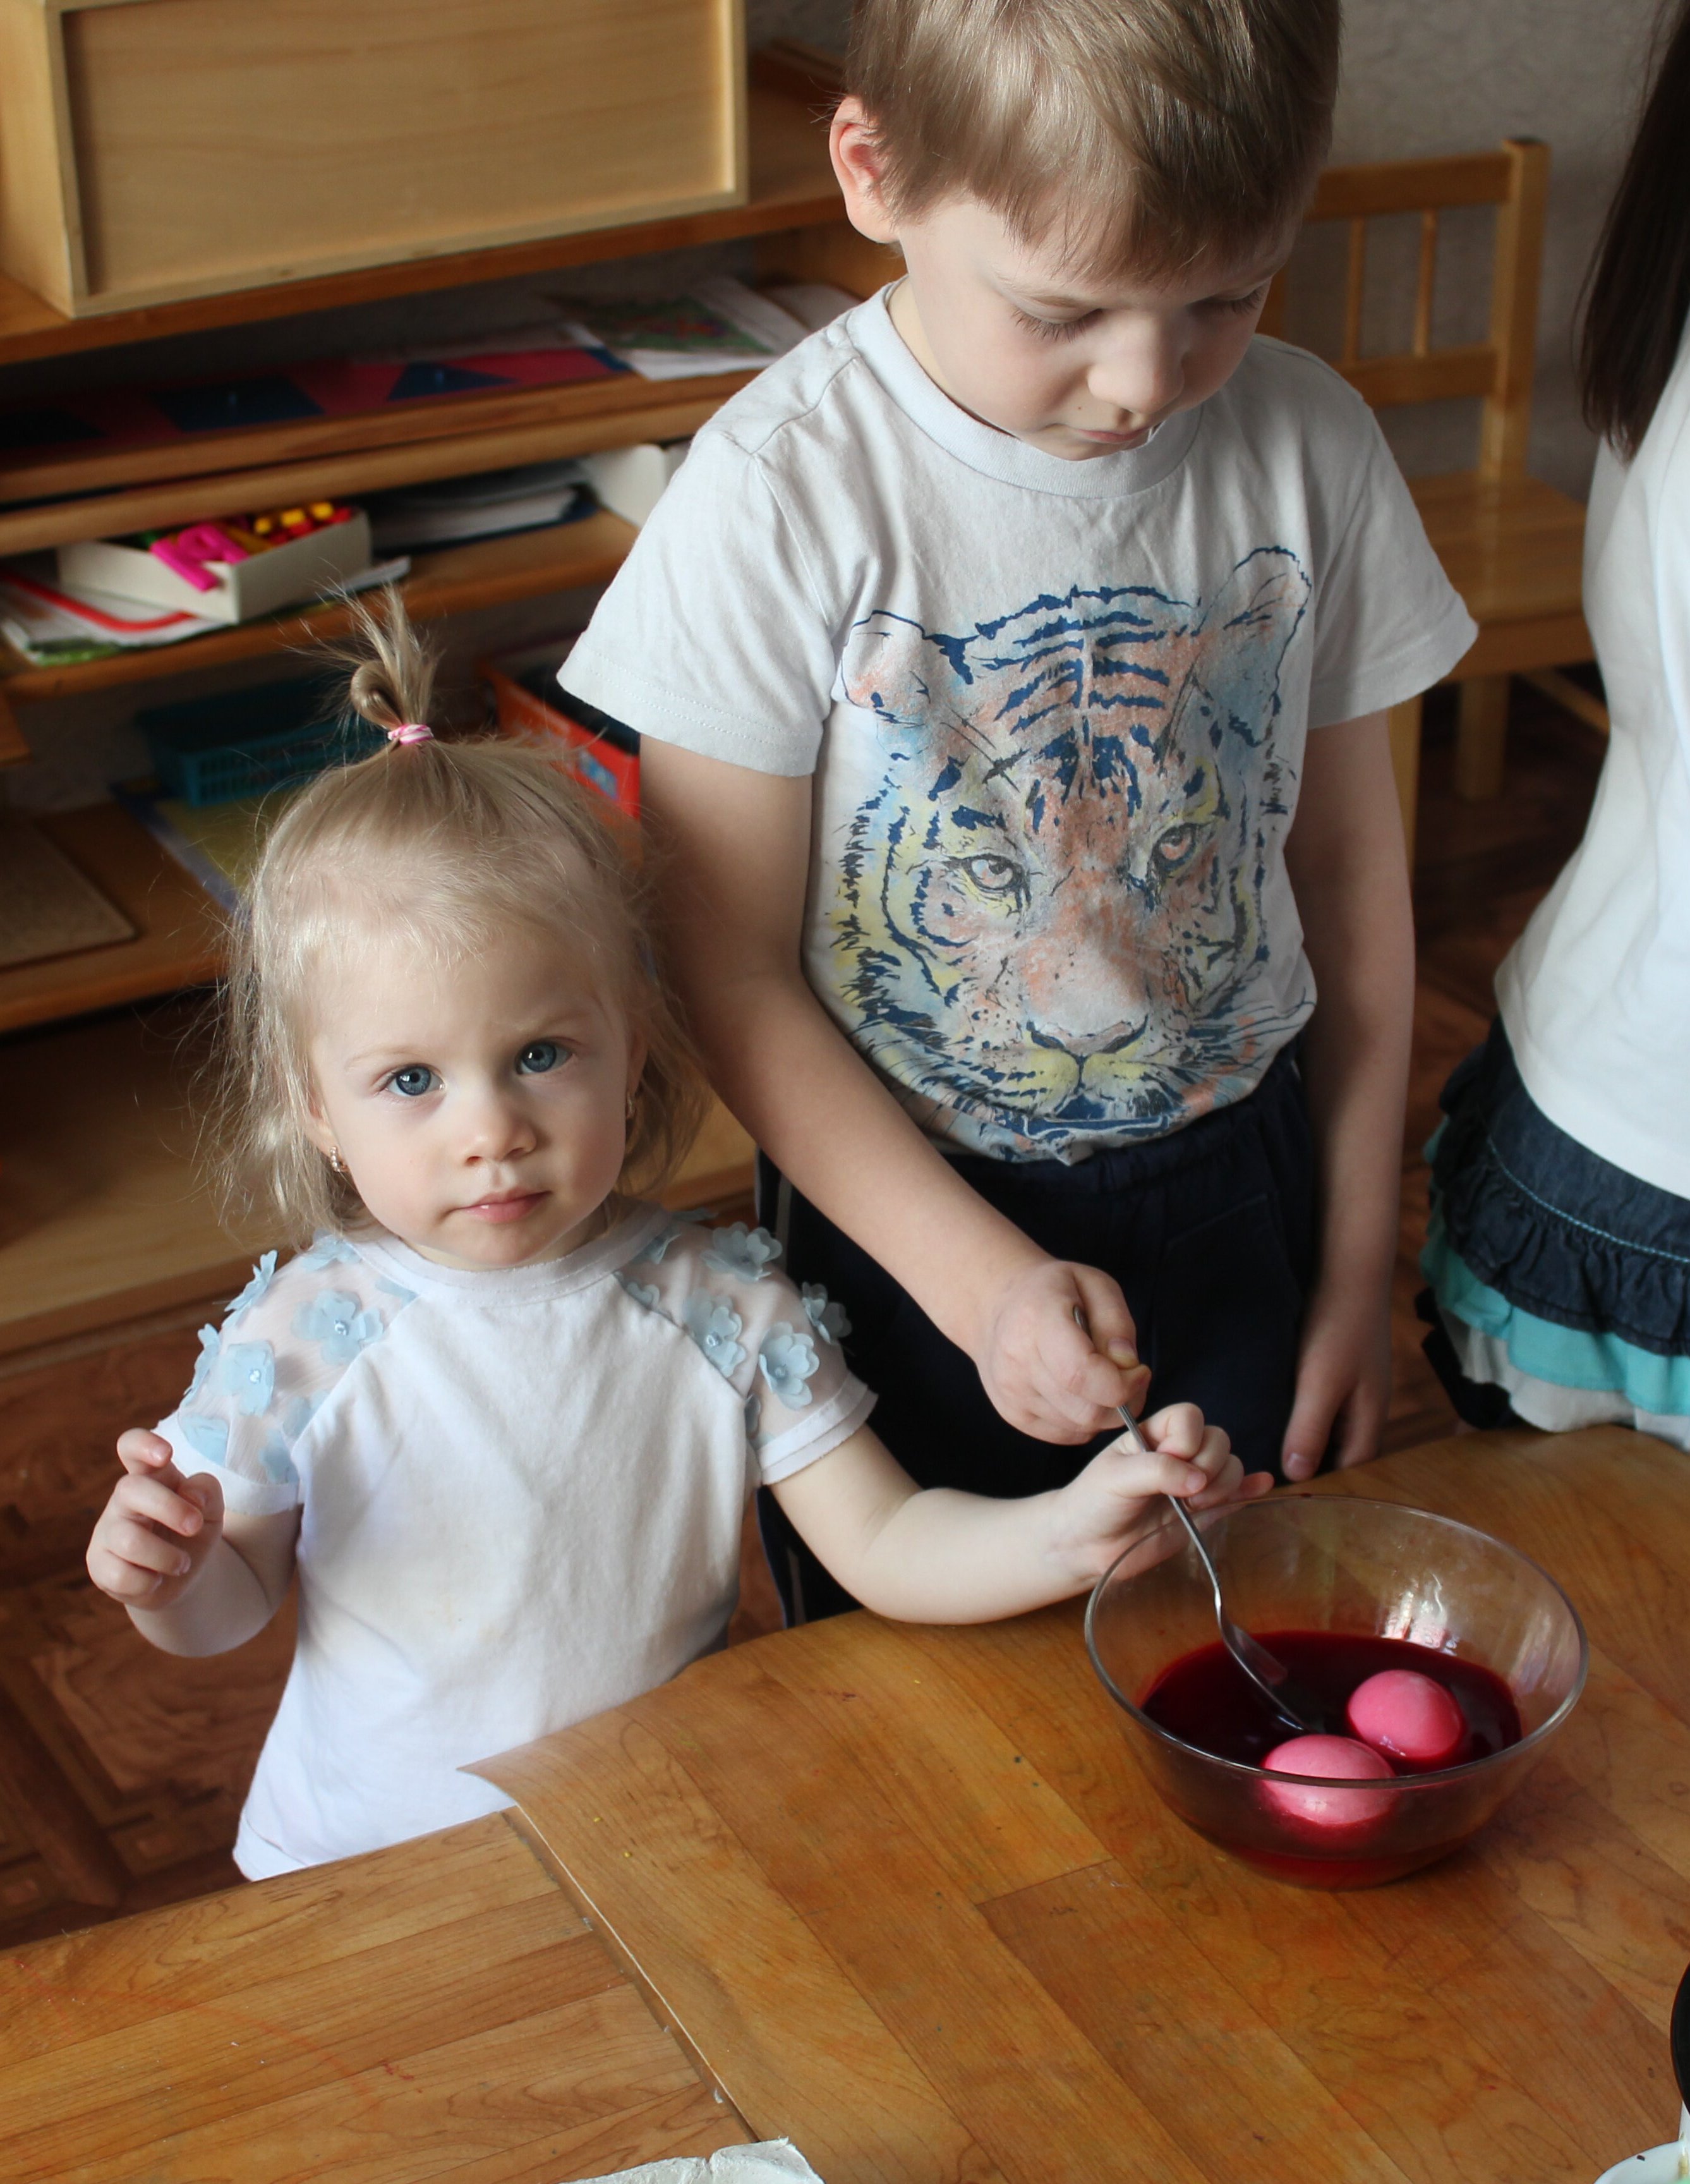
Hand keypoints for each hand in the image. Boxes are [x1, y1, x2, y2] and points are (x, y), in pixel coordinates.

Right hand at [86, 1430, 224, 1610]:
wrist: (181, 1575)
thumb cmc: (192, 1531)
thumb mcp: (212, 1509)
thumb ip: (207, 1491)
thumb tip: (191, 1496)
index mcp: (151, 1476)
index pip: (131, 1446)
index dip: (142, 1444)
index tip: (166, 1455)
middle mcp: (124, 1499)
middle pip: (130, 1489)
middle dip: (169, 1508)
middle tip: (195, 1526)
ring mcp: (107, 1531)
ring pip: (129, 1540)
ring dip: (166, 1556)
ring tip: (182, 1563)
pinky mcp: (98, 1564)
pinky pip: (119, 1575)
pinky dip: (149, 1582)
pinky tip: (156, 1580)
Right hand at [975, 1259, 1151, 1441]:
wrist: (994, 1304)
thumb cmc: (1051, 1291)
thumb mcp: (1093, 1283)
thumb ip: (1116, 1322)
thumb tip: (1127, 1364)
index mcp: (1036, 1321)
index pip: (1081, 1374)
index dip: (1123, 1384)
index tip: (1140, 1371)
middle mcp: (1017, 1363)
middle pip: (1086, 1409)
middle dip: (1124, 1403)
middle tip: (1132, 1379)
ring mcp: (1011, 1393)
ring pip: (1079, 1426)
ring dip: (1105, 1412)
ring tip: (1106, 1381)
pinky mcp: (1012, 1414)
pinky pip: (1066, 1434)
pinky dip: (1085, 1421)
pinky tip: (1083, 1393)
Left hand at [1051, 1402, 1273, 1585]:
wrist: (1087, 1547)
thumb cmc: (1093, 1504)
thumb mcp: (1116, 1479)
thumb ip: (1156, 1471)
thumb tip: (1198, 1480)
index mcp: (1153, 1434)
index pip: (1189, 1416)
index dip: (1187, 1439)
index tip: (1169, 1462)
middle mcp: (1177, 1454)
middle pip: (1218, 1440)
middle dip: (1208, 1465)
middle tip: (1183, 1493)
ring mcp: (1193, 1483)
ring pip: (1231, 1467)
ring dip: (1223, 1485)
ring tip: (1193, 1506)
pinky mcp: (1205, 1511)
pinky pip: (1237, 1495)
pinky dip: (1250, 1489)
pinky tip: (1262, 1486)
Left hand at [1281, 1284, 1392, 1480]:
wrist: (1349, 1269)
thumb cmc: (1338, 1325)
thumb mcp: (1321, 1381)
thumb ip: (1310, 1428)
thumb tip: (1298, 1474)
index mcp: (1370, 1418)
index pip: (1351, 1469)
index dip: (1322, 1485)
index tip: (1282, 1495)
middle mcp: (1368, 1407)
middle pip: (1344, 1451)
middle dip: (1315, 1465)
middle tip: (1270, 1476)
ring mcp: (1357, 1385)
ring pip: (1334, 1426)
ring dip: (1309, 1437)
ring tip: (1269, 1448)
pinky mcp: (1342, 1366)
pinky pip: (1326, 1402)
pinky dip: (1306, 1411)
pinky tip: (1278, 1409)